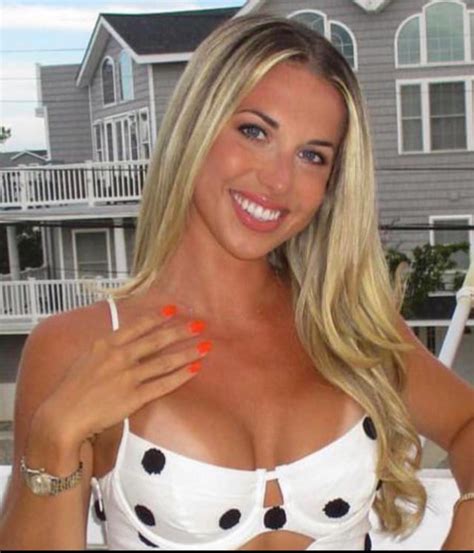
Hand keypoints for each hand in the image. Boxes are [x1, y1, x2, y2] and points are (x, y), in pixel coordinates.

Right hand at [31, 307, 208, 451]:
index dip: (157, 317)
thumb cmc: (73, 388)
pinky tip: (194, 369)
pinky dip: (181, 376)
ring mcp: (129, 377)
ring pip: (165, 362)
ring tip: (205, 345)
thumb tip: (124, 340)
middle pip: (157, 341)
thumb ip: (107, 347)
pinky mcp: (135, 397)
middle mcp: (120, 357)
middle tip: (198, 324)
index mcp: (107, 344)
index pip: (138, 326)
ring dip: (187, 352)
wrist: (64, 415)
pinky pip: (163, 384)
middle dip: (180, 331)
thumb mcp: (87, 358)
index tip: (173, 309)